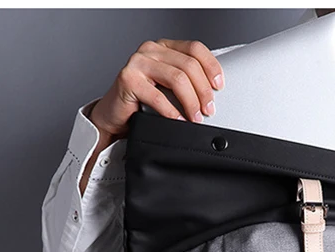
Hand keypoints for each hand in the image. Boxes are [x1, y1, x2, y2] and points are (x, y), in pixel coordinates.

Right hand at [88, 38, 224, 139]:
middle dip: (203, 91)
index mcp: (163, 48)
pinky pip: (158, 96)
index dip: (211, 67)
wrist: (115, 115)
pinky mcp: (128, 79)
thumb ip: (186, 82)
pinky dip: (172, 112)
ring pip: (177, 79)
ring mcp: (138, 62)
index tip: (219, 86)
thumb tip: (213, 93)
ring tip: (196, 118)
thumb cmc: (143, 103)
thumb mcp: (169, 88)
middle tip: (208, 110)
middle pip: (189, 65)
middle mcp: (151, 50)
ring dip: (191, 102)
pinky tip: (179, 121)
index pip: (195, 48)